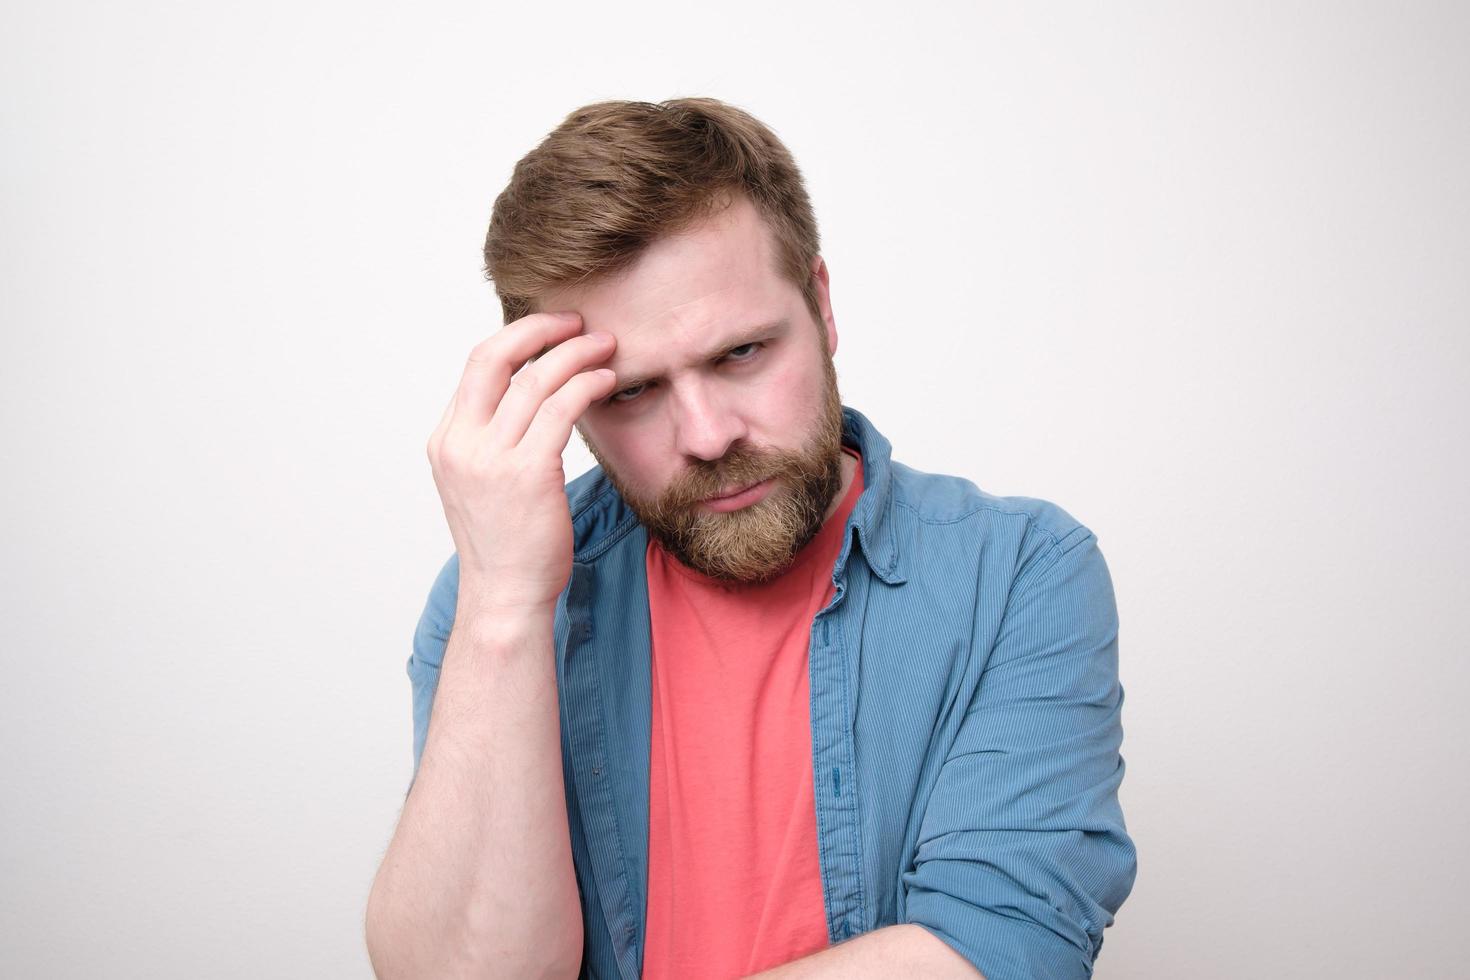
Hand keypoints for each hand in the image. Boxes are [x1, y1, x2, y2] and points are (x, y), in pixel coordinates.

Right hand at [426, 311, 617, 617]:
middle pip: (493, 356)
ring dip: (575, 354)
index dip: (516, 338)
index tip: (551, 331)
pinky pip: (560, 409)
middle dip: (538, 329)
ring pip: (534, 379)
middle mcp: (460, 444)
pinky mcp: (527, 474)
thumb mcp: (483, 484)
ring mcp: (490, 459)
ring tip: (606, 346)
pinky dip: (586, 385)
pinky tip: (607, 380)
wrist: (506, 597)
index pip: (476, 367)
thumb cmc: (506, 544)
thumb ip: (493, 440)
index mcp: (446, 441)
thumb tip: (527, 399)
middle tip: (576, 321)